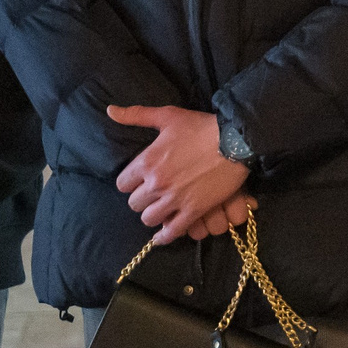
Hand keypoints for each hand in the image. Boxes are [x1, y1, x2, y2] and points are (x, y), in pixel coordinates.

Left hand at [108, 106, 248, 244]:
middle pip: (135, 204)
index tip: (141, 180)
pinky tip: (164, 234)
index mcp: (146, 163)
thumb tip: (110, 111)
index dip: (131, 182)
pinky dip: (166, 236)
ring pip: (149, 219)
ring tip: (162, 209)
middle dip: (143, 199)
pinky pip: (172, 231)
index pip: (122, 184)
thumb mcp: (168, 116)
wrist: (237, 140)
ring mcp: (175, 199)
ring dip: (154, 215)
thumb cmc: (202, 127)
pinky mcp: (194, 210)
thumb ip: (137, 115)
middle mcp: (157, 184)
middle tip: (154, 193)